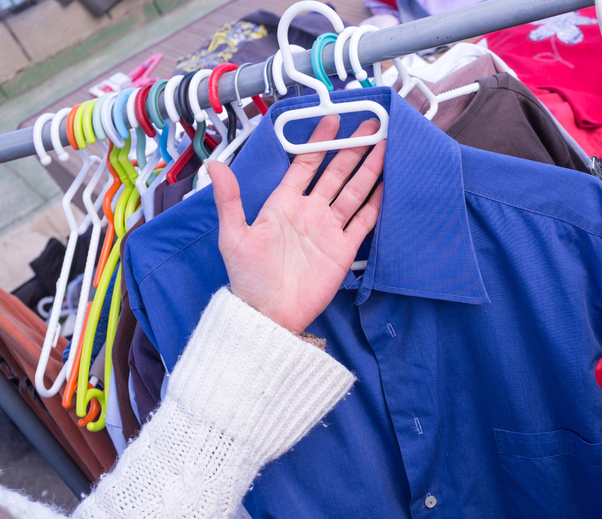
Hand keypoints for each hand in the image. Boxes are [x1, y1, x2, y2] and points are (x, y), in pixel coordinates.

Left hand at [210, 117, 384, 332]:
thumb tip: (215, 166)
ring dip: (369, 170)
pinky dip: (376, 203)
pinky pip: (363, 221)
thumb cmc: (248, 277)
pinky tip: (386, 185)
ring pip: (354, 192)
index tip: (333, 120)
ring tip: (385, 147)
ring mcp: (329, 230)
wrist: (269, 314)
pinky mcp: (344, 250)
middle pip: (336, 173)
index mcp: (283, 204)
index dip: (319, 142)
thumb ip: (229, 200)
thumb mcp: (233, 236)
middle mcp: (309, 212)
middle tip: (371, 125)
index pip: (305, 165)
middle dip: (353, 148)